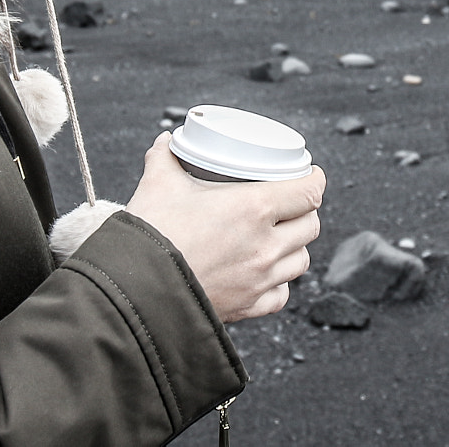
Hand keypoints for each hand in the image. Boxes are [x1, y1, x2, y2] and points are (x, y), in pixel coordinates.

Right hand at [124, 133, 324, 322]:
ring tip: (280, 237)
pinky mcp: (248, 307)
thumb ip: (165, 158)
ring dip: (295, 246)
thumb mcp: (157, 184)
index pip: (308, 191)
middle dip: (305, 211)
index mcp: (254, 208)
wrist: (134, 291)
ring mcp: (260, 280)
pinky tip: (265, 274)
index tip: (310, 174)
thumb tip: (167, 142)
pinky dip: (279, 283)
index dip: (314, 179)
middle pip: (311, 225)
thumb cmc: (150, 236)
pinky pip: (281, 295)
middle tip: (291, 203)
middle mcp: (265, 246)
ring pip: (301, 260)